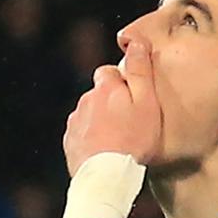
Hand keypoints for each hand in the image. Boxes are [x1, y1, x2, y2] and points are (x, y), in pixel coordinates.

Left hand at [62, 39, 161, 176]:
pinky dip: (91, 138)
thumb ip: (140, 71)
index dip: (123, 83)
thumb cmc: (132, 141)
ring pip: (89, 114)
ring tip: (118, 140)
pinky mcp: (70, 143)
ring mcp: (75, 123)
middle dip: (110, 102)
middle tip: (129, 122)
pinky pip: (82, 134)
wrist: (106, 176)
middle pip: (99, 94)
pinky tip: (104, 151)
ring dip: (100, 121)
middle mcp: (85, 101)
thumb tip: (137, 41)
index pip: (110, 72)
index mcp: (105, 88)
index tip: (134, 98)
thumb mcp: (147, 103)